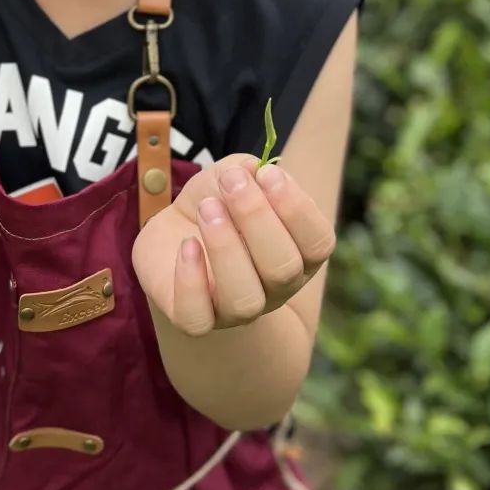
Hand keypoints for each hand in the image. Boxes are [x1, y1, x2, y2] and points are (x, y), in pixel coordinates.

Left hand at [131, 154, 334, 336]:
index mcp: (298, 254)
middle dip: (257, 217)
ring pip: (245, 300)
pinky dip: (191, 281)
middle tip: (231, 182)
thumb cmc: (214, 205)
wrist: (170, 235)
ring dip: (226, 248)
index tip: (267, 174)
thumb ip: (247, 170)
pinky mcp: (195, 318)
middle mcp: (275, 289)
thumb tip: (253, 171)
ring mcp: (236, 311)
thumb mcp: (231, 176)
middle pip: (284, 269)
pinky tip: (186, 245)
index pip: (319, 243)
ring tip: (207, 209)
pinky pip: (197, 318)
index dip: (297, 208)